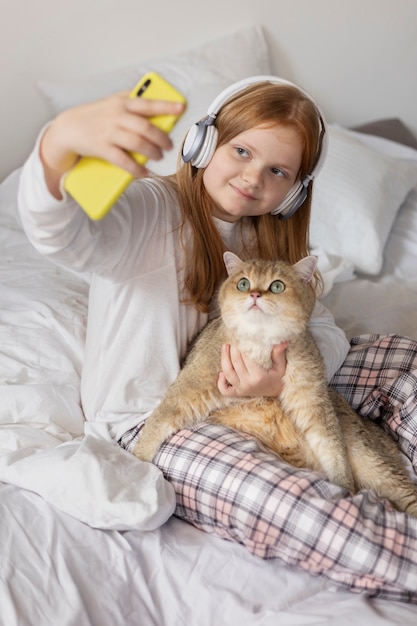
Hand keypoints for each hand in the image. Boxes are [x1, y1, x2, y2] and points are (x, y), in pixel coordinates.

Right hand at [40, 92, 184, 197]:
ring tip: (159, 157)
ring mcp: (109, 133)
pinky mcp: (102, 148)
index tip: (181, 108)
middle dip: (161, 138)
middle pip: (145, 127)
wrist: (68, 128)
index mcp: (121, 103)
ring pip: (137, 143)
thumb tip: (154, 99)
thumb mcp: (112, 102)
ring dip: (152, 152)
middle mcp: (116, 116)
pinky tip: (144, 172)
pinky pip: (123, 160)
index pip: (147, 103)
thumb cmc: (95, 115)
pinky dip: (136, 168)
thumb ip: (130, 100)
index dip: (165, 105)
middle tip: (169, 146)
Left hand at [217, 342, 287, 397]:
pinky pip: (225, 390)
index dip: (242, 347)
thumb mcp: (281, 366)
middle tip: (232, 341)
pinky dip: (220, 382)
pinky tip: (220, 373)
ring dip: (224, 359)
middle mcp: (249, 384)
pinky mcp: (237, 393)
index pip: (247, 359)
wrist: (276, 392)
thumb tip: (283, 342)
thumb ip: (279, 354)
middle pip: (235, 363)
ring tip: (225, 347)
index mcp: (259, 377)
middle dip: (232, 350)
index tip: (241, 338)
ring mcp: (242, 389)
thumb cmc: (277, 377)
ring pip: (228, 373)